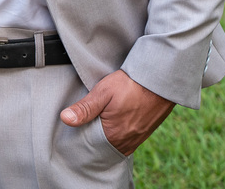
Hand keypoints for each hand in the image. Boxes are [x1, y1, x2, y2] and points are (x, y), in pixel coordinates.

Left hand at [59, 70, 174, 155]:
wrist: (158, 79)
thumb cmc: (130, 85)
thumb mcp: (103, 93)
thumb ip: (84, 108)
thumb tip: (65, 119)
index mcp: (114, 136)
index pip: (92, 145)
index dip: (83, 135)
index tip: (77, 126)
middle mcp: (127, 142)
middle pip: (104, 145)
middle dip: (95, 135)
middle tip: (88, 121)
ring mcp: (138, 138)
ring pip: (116, 142)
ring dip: (108, 134)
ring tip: (101, 119)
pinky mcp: (146, 132)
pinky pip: (128, 138)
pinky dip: (119, 132)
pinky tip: (115, 120)